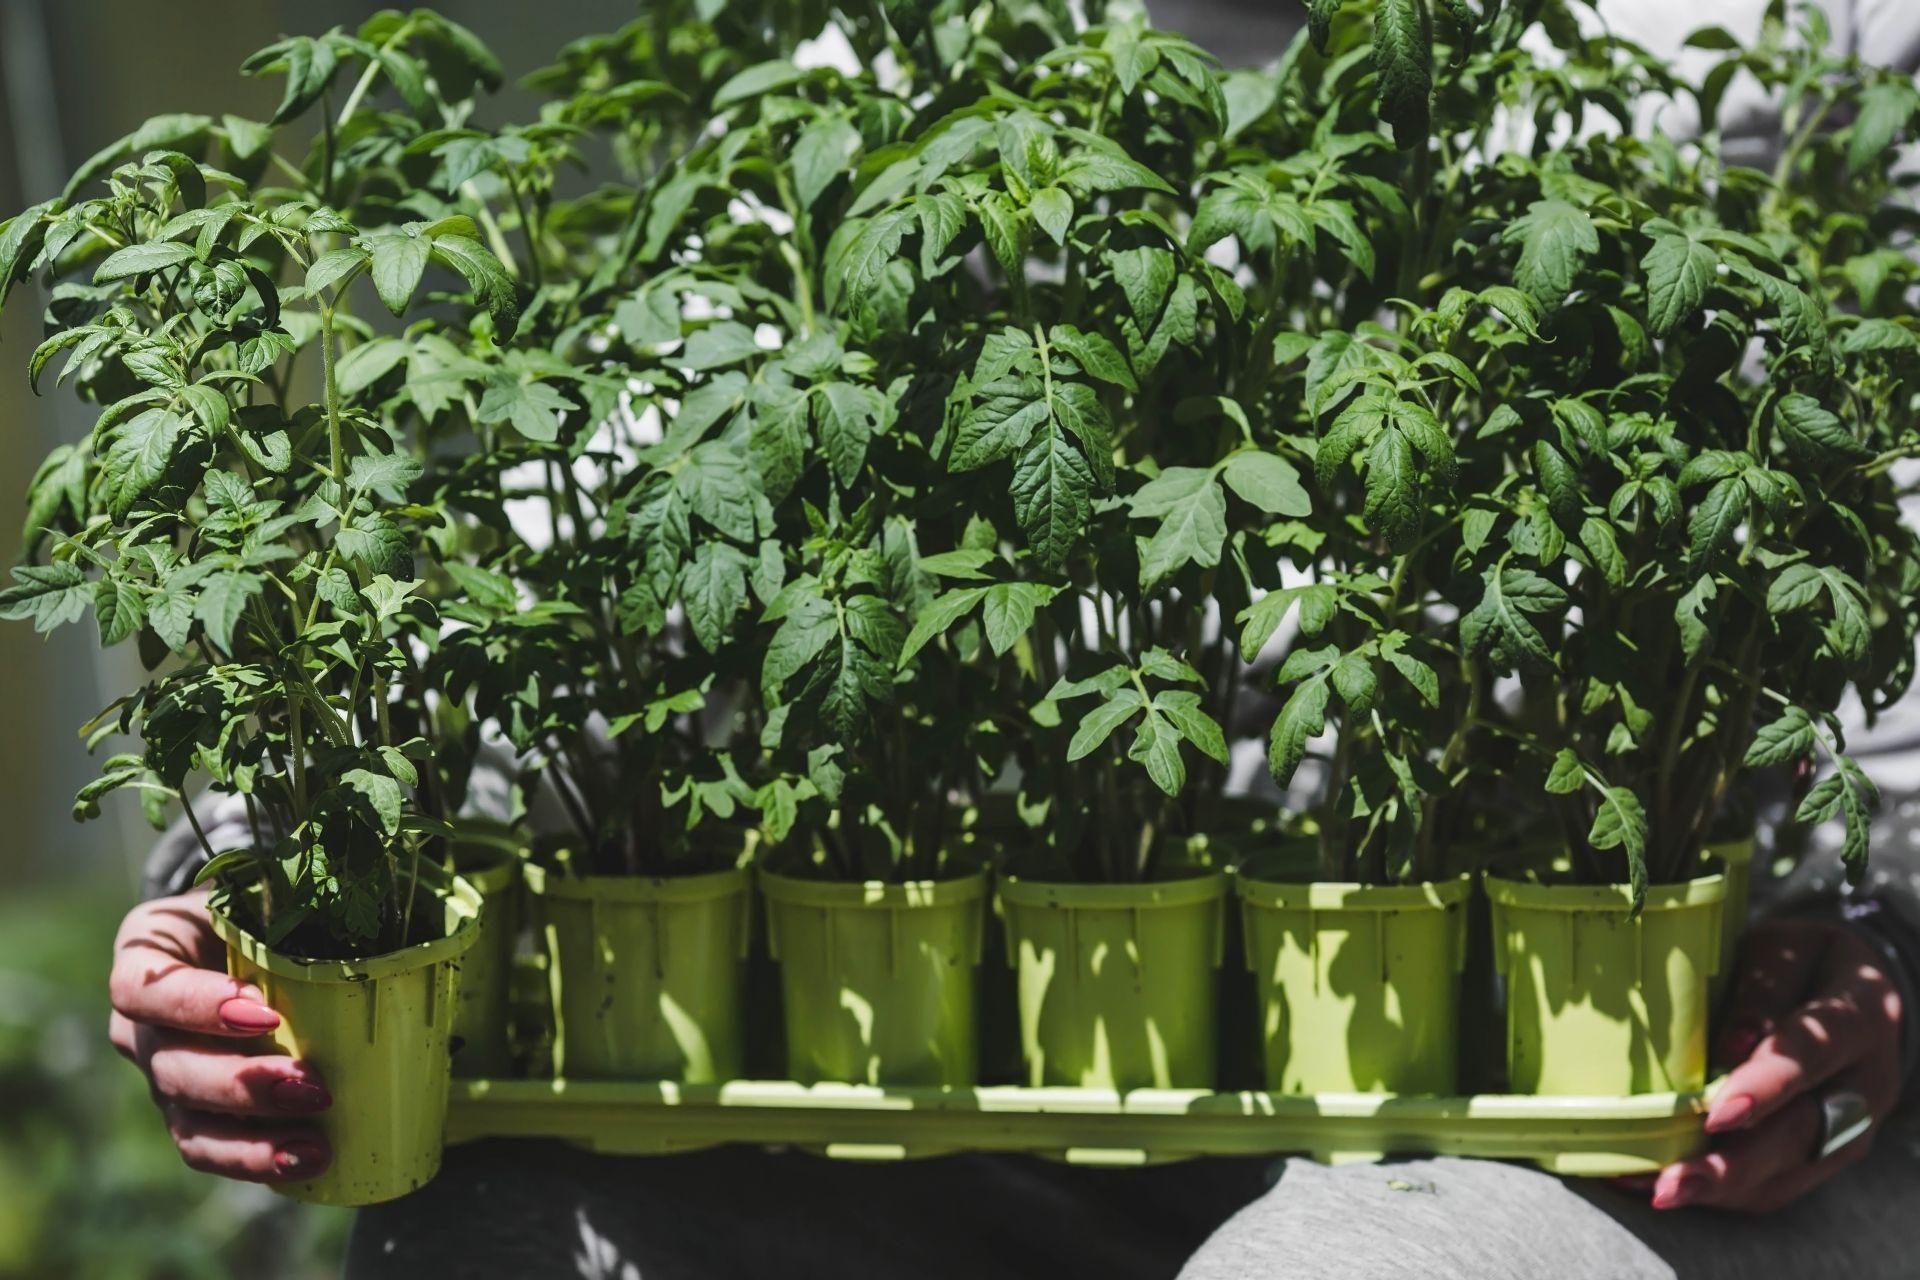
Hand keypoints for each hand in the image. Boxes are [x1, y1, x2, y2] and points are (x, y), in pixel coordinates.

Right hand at [107, 889, 331, 1182]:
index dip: (197, 1007)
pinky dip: (256, 1160)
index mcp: (144, 953)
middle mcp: (139, 1021)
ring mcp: (161, 1071)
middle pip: (171, 1066)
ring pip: (188, 1118)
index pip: (144, 988)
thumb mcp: (264, 889)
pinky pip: (208, 1147)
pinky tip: (307, 1161)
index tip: (264, 1013)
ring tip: (315, 1143)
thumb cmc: (259, 905)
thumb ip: (292, 895)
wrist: (246, 932)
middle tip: (313, 1085)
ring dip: (253, 1136)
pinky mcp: (189, 1110)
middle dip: (242, 1083)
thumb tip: (362, 897)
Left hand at [1648, 917, 1902, 1211]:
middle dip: (1732, 1165)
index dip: (1765, 1087)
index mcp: (1861, 1019)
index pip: (1813, 1055)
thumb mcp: (1783, 950)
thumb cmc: (1802, 961)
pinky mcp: (1824, 1154)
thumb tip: (1729, 1046)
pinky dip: (1721, 1192)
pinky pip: (1775, 1184)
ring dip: (1720, 1188)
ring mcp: (1849, 1128)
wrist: (1851, 991)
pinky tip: (1663, 1186)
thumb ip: (1760, 989)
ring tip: (1657, 1192)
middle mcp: (1865, 1086)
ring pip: (1787, 1172)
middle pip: (1800, 1134)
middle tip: (1671, 1184)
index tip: (1716, 1115)